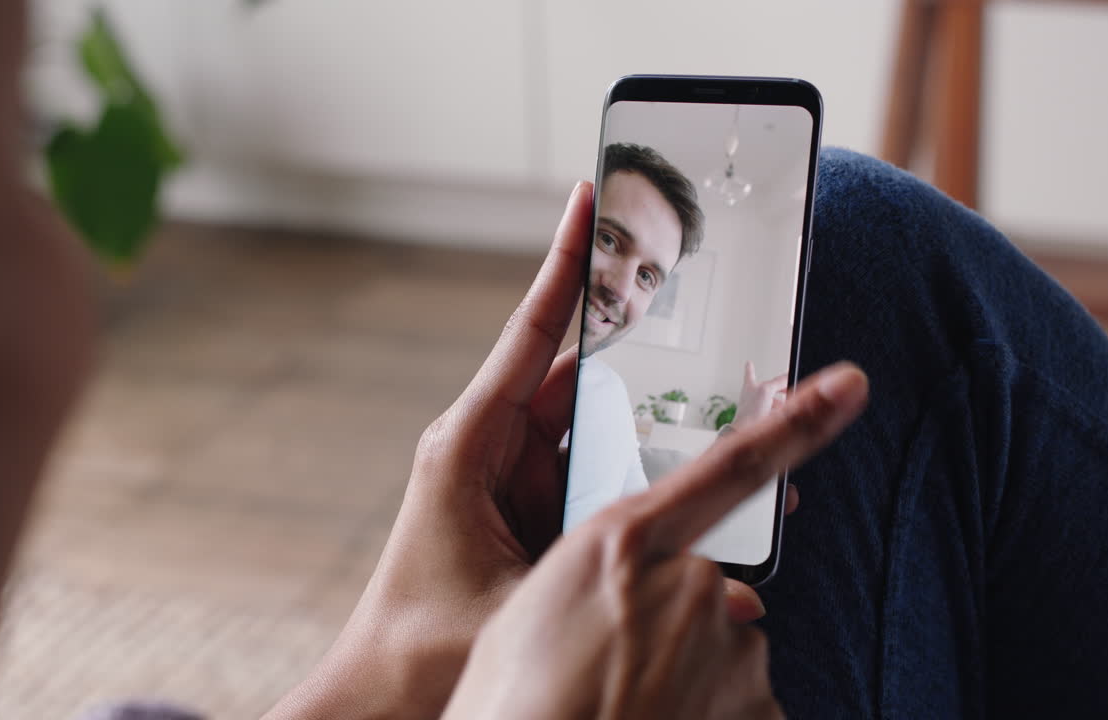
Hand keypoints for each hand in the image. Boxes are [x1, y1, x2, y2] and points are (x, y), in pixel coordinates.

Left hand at [269, 183, 801, 718]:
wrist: (380, 704)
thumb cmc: (423, 652)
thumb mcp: (518, 600)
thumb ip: (593, 567)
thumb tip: (678, 549)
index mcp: (470, 447)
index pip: (530, 336)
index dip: (562, 266)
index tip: (589, 200)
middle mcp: (492, 454)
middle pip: (580, 381)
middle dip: (643, 356)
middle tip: (709, 323)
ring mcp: (513, 486)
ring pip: (596, 430)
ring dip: (652, 424)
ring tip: (727, 407)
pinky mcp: (531, 519)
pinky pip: (594, 476)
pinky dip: (638, 473)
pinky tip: (695, 479)